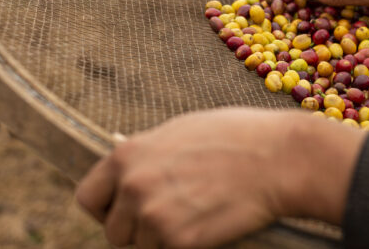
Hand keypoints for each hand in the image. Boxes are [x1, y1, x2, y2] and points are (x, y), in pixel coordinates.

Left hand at [76, 109, 364, 247]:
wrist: (279, 158)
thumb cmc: (240, 137)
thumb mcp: (182, 130)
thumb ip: (149, 154)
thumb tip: (133, 170)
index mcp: (129, 155)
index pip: (88, 198)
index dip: (108, 209)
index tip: (127, 212)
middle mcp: (133, 186)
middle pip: (114, 231)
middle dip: (137, 230)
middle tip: (172, 221)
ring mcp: (154, 216)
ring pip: (140, 247)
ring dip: (161, 241)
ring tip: (195, 220)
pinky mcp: (178, 241)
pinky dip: (185, 247)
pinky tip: (208, 227)